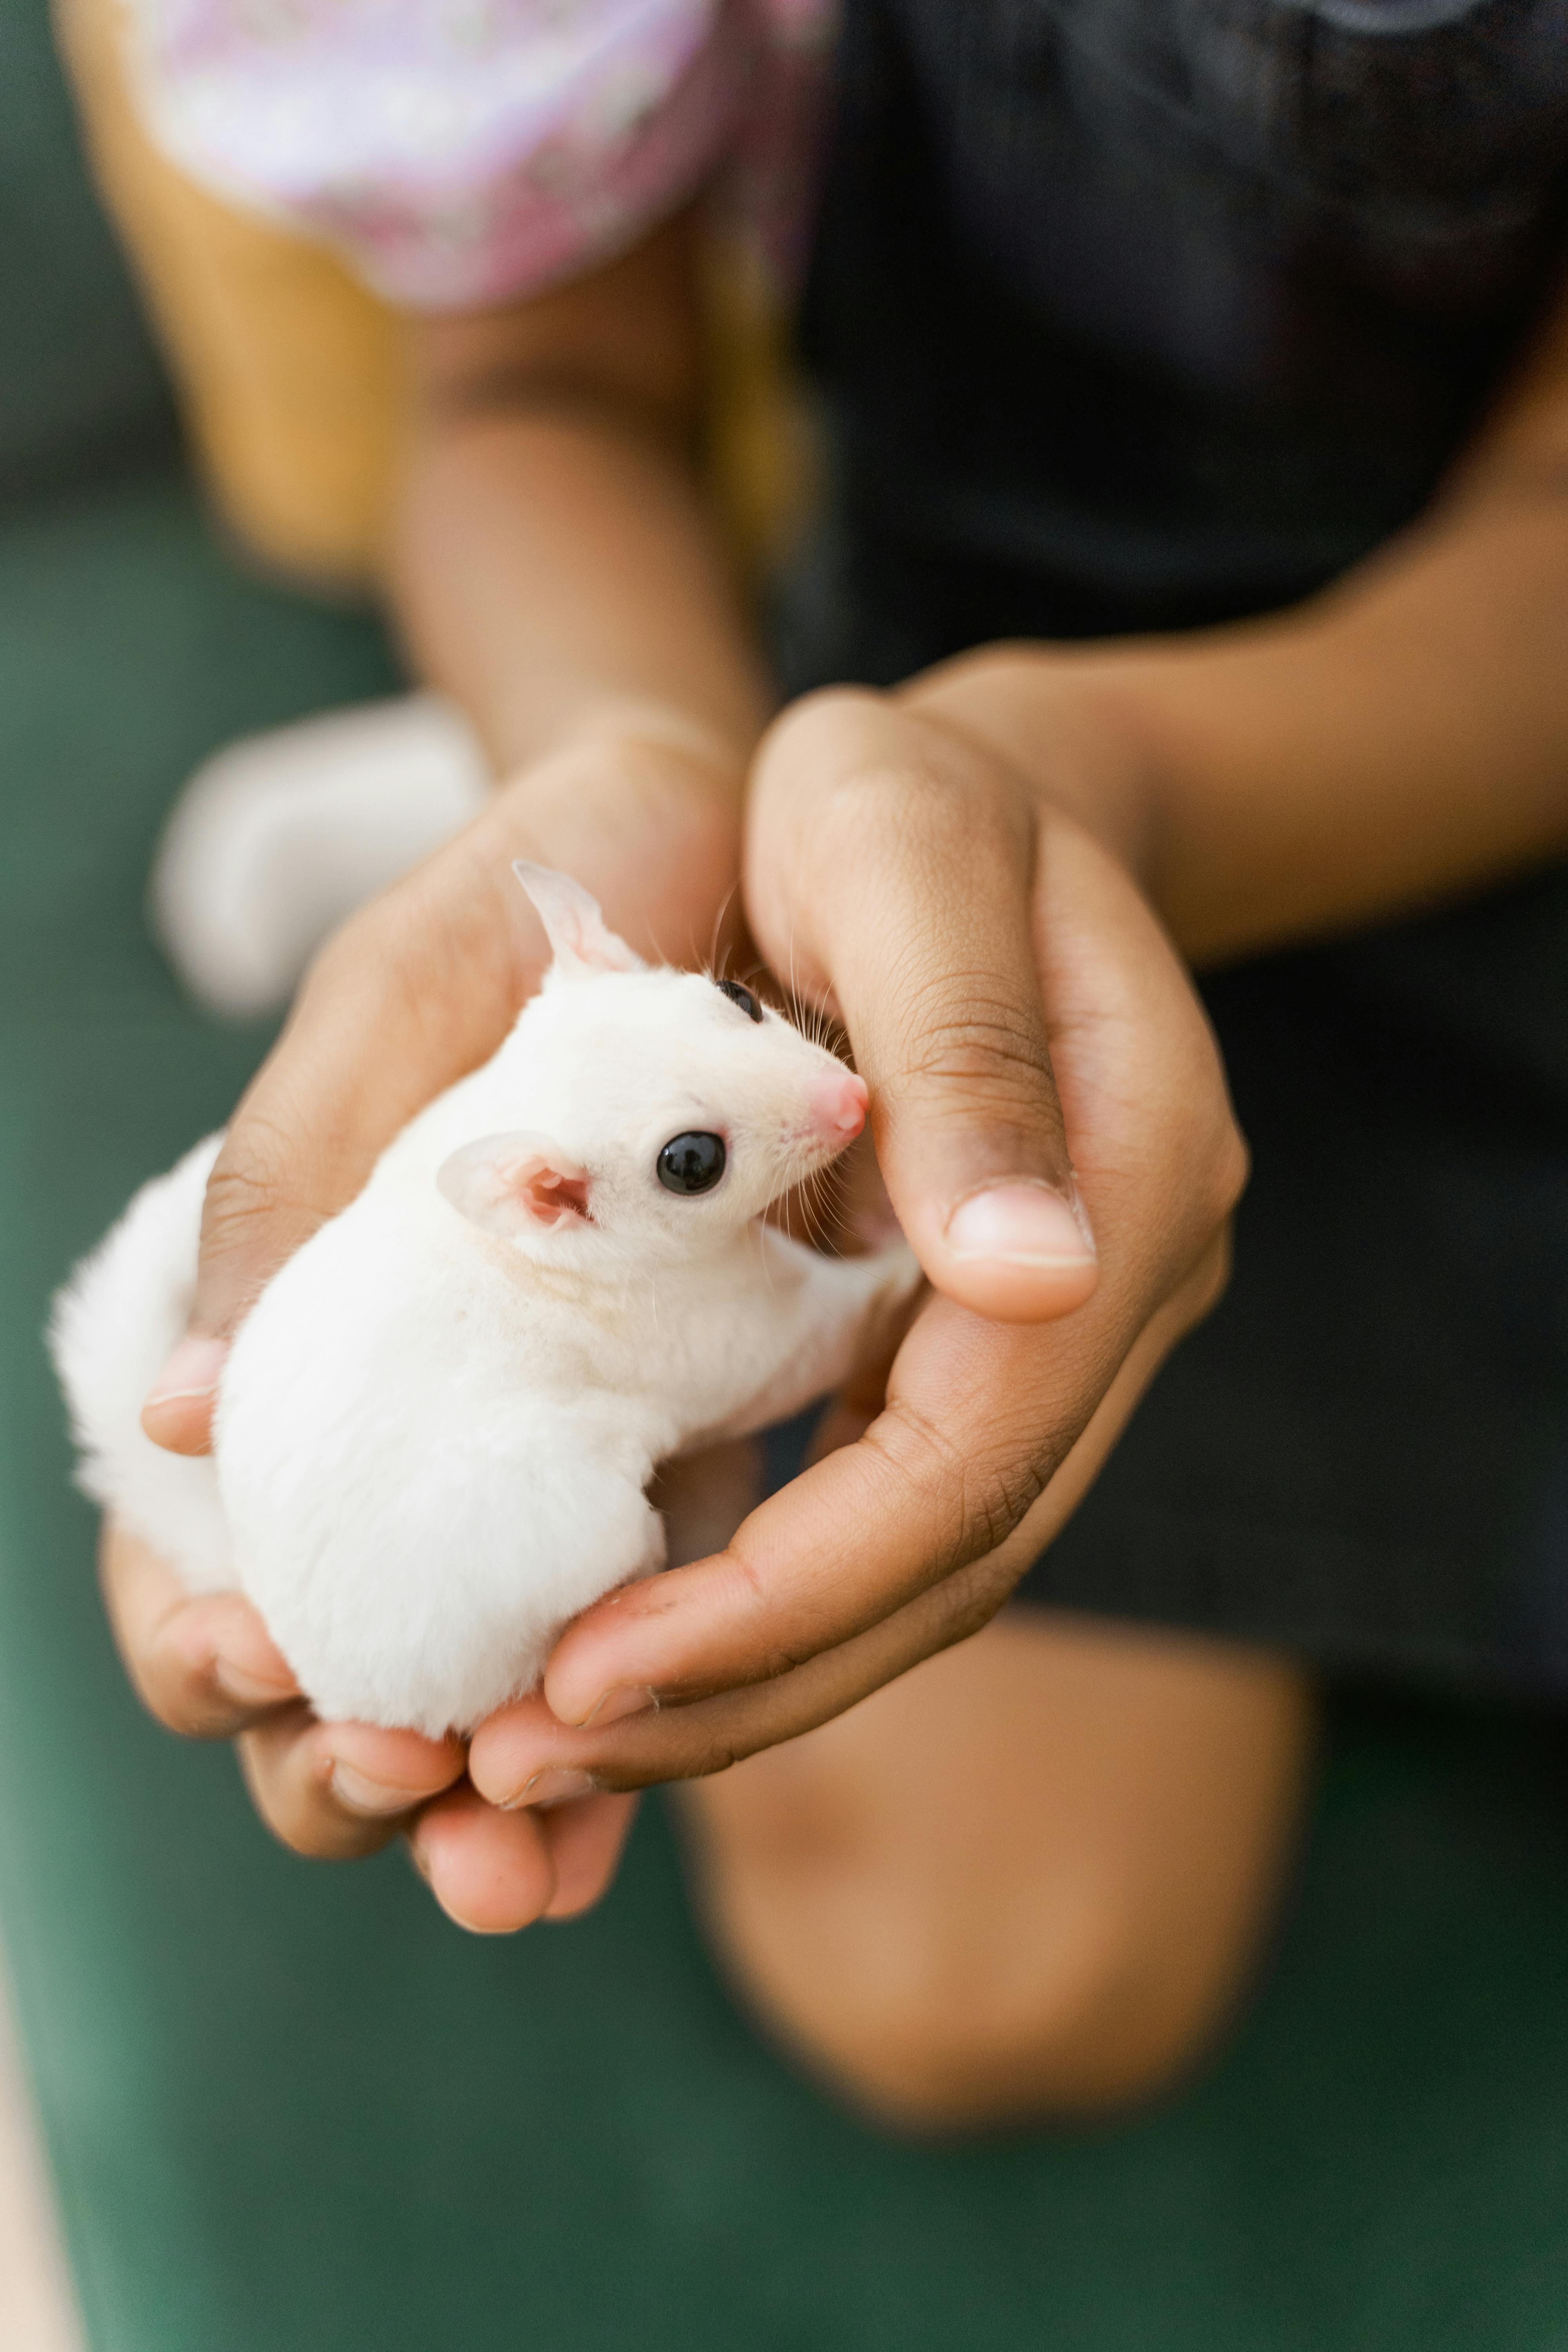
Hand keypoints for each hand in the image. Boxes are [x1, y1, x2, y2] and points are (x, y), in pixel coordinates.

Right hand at [115, 720, 743, 1927]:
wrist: (714, 857)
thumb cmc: (525, 901)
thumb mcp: (396, 999)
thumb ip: (288, 1183)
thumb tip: (187, 1415)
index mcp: (289, 1323)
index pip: (195, 1539)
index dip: (208, 1633)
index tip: (271, 1655)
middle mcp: (399, 1413)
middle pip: (322, 1656)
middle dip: (340, 1762)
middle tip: (406, 1780)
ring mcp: (532, 1452)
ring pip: (470, 1683)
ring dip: (476, 1805)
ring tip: (515, 1873)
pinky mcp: (663, 1450)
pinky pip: (624, 1627)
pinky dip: (610, 1736)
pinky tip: (604, 1827)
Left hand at [466, 687, 1246, 1828]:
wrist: (952, 794)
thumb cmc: (907, 793)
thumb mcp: (910, 850)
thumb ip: (971, 1051)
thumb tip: (1032, 1289)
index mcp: (1132, 1185)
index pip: (974, 1454)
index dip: (795, 1588)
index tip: (598, 1671)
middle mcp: (1114, 1290)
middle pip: (954, 1558)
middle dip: (751, 1679)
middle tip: (534, 1753)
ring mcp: (1055, 1334)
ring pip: (922, 1572)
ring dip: (747, 1675)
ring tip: (552, 1738)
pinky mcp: (964, 1345)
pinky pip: (878, 1514)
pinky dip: (757, 1599)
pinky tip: (620, 1637)